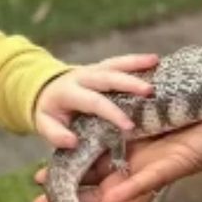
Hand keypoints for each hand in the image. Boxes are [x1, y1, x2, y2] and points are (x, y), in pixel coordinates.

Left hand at [34, 54, 157, 148]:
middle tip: (149, 91)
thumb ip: (56, 134)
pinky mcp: (102, 66)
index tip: (129, 126)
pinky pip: (120, 62)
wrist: (46, 89)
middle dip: (128, 83)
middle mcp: (82, 77)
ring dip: (135, 64)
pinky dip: (136, 60)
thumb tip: (72, 141)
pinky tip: (155, 59)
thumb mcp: (45, 124)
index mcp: (68, 92)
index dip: (111, 113)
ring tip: (155, 62)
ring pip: (115, 64)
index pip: (93, 102)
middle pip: (106, 78)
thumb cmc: (51, 112)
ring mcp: (93, 69)